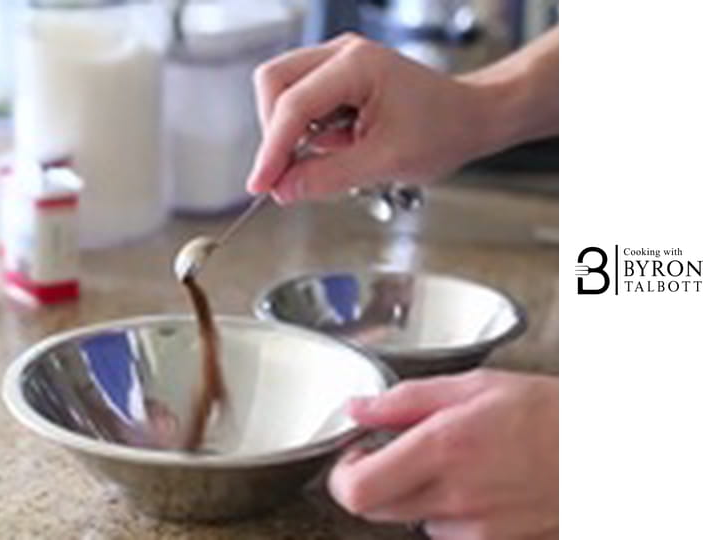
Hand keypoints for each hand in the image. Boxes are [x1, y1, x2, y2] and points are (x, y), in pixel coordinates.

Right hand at [247, 33, 487, 203]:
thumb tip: (284, 189)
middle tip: (284, 173)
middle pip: (274, 83)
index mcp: (357, 65)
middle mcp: (342, 54)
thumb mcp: (385, 163)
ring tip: (323, 158)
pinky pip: (299, 101)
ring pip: (281, 91)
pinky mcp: (336, 79)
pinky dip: (303, 131)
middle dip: (273, 131)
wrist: (471, 118)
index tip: (261, 183)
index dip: (272, 149)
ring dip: (288, 132)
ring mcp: (337, 63)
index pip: (293, 105)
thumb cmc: (443, 129)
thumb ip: (327, 177)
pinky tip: (334, 147)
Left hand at [328, 369, 557, 539]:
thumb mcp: (473, 386)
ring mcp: (474, 527)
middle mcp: (454, 495)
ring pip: (409, 519)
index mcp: (443, 448)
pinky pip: (445, 532)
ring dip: (412, 494)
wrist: (606, 453)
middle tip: (395, 452)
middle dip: (372, 480)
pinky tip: (476, 482)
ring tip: (452, 462)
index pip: (356, 489)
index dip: (342, 473)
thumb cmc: (548, 412)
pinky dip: (446, 511)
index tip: (356, 452)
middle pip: (373, 509)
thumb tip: (357, 409)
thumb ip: (405, 400)